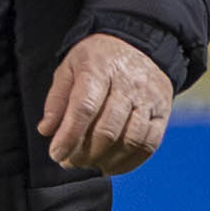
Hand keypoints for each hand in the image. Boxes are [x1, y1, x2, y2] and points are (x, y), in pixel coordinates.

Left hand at [37, 32, 171, 173]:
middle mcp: (128, 82)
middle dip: (85, 153)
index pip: (84, 107)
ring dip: (107, 160)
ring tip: (90, 164)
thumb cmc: (98, 60)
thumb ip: (57, 99)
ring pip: (131, 140)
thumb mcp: (70, 67)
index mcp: (99, 67)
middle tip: (71, 161)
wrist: (138, 45)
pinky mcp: (162, 112)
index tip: (57, 154)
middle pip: (108, 129)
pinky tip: (112, 165)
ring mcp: (149, 98)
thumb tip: (47, 130)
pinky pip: (149, 144)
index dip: (69, 136)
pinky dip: (130, 162)